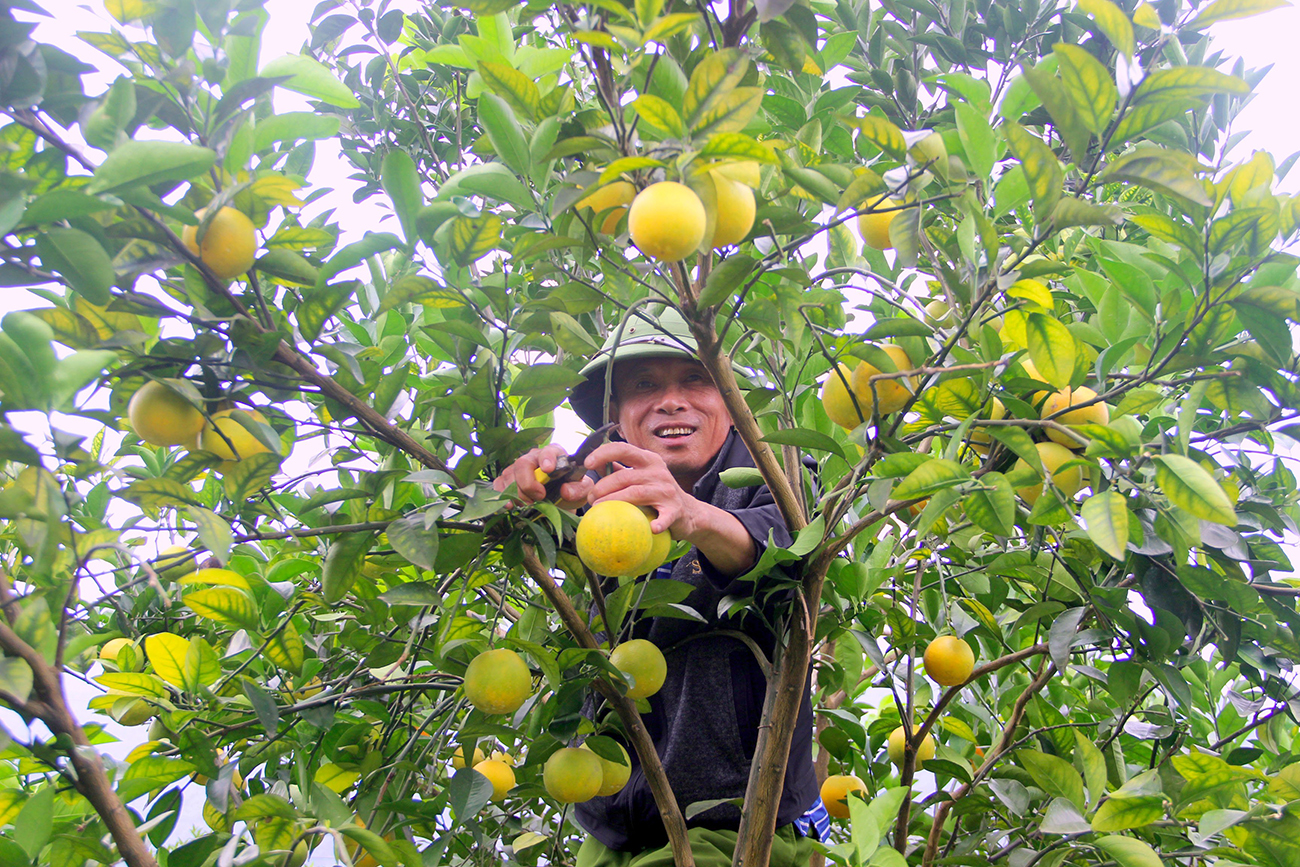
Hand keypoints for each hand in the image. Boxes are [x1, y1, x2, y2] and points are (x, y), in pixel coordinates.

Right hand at [492, 445, 591, 505]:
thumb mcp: (583, 489)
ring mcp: (518, 469)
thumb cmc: (571, 489)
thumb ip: (579, 488)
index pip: (548, 450)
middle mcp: (533, 458)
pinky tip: (510, 506)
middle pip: (522, 463)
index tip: (548, 469)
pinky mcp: (508, 480)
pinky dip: (502, 496)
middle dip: (528, 483)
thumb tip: (565, 490)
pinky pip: (499, 484)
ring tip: (528, 505)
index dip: (547, 458)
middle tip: (539, 497)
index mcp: (554, 455)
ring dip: (517, 493)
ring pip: (509, 475)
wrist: (560, 500)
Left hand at [583, 441, 757, 575]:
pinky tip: (650, 529)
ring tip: (599, 510)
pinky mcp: (674, 510)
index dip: (603, 453)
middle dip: (602, 487)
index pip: (623, 448)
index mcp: (648, 459)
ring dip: (614, 502)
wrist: (689, 512)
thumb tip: (593, 464)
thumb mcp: (641, 476)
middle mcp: (658, 471)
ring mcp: (667, 490)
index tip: (588, 463)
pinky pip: (663, 517)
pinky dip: (657, 523)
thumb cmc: (657, 493)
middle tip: (590, 499)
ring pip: (635, 494)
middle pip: (624, 476)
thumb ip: (620, 469)